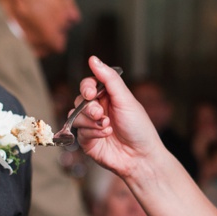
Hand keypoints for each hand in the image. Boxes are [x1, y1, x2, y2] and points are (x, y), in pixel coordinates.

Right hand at [71, 57, 164, 176]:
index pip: (89, 85)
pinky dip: (92, 132)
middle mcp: (99, 109)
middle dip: (89, 106)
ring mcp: (91, 125)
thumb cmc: (139, 128)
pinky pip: (78, 131)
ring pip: (75, 115)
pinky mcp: (87, 140)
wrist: (140, 157)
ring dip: (91, 121)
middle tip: (100, 113)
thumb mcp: (126, 99)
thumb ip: (109, 79)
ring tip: (107, 126)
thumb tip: (94, 59)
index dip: (86, 87)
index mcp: (109, 97)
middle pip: (79, 99)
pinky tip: (106, 135)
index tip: (90, 93)